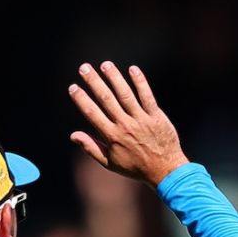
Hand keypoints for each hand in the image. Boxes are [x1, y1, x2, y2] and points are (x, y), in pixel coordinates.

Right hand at [68, 62, 187, 186]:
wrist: (164, 171)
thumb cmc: (135, 167)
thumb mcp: (110, 163)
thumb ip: (92, 148)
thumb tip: (73, 135)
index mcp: (112, 137)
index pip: (92, 114)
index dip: (81, 99)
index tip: (73, 87)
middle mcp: (125, 126)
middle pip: (106, 99)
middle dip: (94, 82)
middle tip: (84, 68)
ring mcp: (141, 120)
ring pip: (125, 94)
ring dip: (114, 77)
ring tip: (105, 65)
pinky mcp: (156, 116)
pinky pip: (147, 96)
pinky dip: (140, 82)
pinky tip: (132, 69)